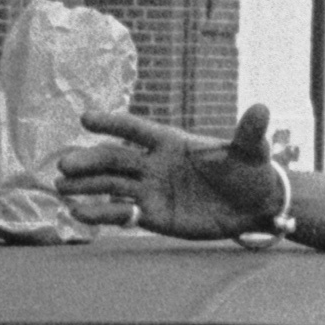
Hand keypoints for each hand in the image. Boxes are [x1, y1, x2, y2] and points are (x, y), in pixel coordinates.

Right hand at [58, 103, 285, 240]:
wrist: (254, 205)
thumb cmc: (251, 170)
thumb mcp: (251, 151)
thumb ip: (249, 132)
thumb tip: (263, 109)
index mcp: (172, 141)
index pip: (136, 129)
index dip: (112, 123)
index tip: (86, 119)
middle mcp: (155, 163)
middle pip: (115, 159)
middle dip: (90, 161)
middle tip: (64, 166)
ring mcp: (151, 189)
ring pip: (111, 185)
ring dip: (87, 187)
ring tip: (61, 191)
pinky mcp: (153, 215)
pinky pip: (122, 213)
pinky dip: (102, 213)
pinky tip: (80, 214)